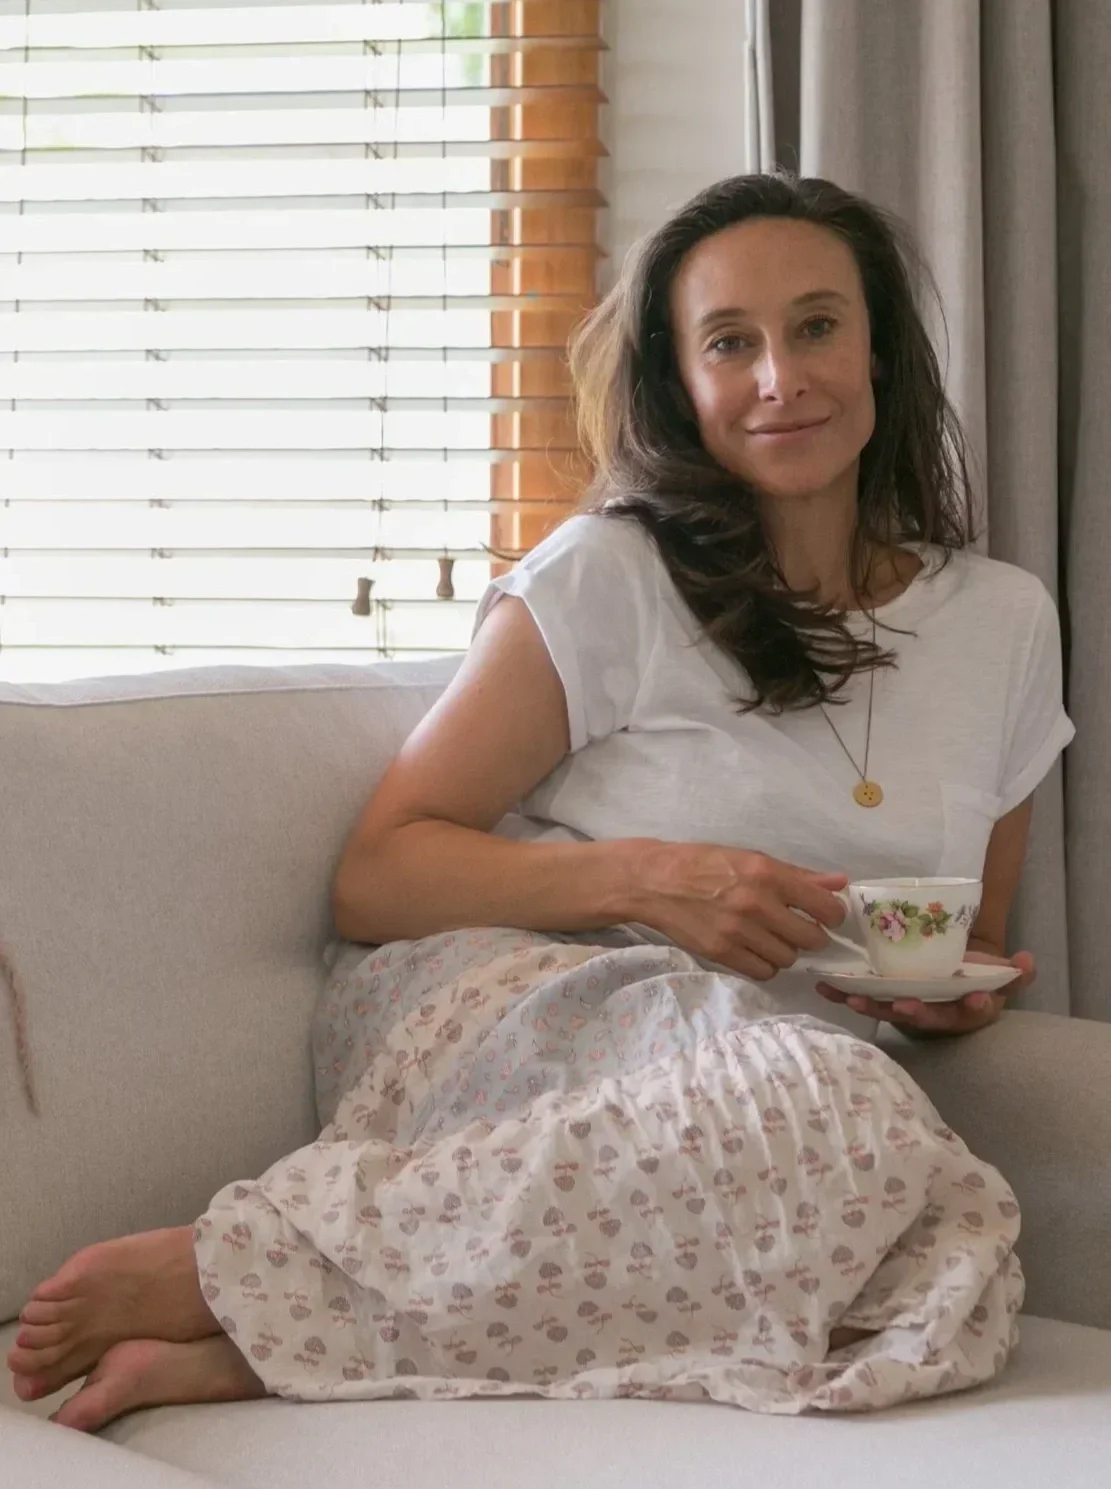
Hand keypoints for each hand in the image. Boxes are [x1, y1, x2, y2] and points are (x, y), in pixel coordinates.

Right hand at [629, 841, 847, 980]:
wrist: (654, 881)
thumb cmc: (705, 864)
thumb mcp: (751, 858)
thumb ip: (797, 874)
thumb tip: (840, 882)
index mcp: (767, 874)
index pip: (823, 906)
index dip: (833, 915)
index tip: (826, 916)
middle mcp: (756, 903)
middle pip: (810, 938)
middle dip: (811, 936)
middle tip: (799, 929)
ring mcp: (737, 931)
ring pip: (788, 958)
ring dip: (786, 951)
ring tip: (771, 938)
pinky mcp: (721, 953)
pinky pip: (762, 971)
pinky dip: (765, 964)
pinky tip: (755, 949)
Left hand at [816, 950, 1034, 1034]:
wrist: (946, 984)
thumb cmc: (973, 980)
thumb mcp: (997, 976)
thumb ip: (1015, 973)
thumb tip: (1027, 961)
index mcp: (964, 1009)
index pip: (972, 1011)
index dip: (974, 1005)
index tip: (975, 997)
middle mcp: (934, 1014)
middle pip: (925, 1017)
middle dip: (914, 1012)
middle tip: (904, 1006)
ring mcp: (905, 1009)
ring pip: (888, 1010)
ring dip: (871, 1005)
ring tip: (854, 998)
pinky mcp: (881, 1001)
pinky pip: (861, 999)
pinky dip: (842, 994)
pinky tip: (824, 986)